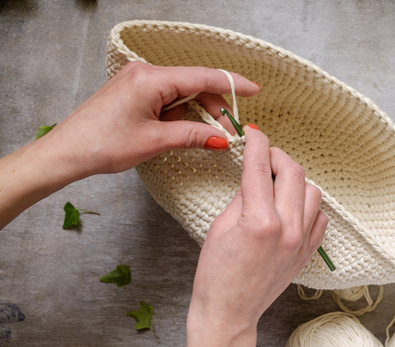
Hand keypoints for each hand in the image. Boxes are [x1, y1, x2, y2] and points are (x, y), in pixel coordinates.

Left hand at [38, 61, 259, 176]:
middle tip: (231, 131)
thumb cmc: (102, 144)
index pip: (202, 77)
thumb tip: (221, 139)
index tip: (254, 90)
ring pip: (182, 93)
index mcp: (151, 80)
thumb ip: (193, 136)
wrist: (67, 152)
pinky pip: (167, 99)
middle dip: (215, 107)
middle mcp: (145, 73)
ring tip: (211, 137)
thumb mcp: (156, 141)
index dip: (231, 84)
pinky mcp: (134, 93)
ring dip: (199, 113)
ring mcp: (138, 82)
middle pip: (194, 84)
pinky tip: (188, 131)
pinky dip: (181, 114)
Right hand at [187, 125, 328, 343]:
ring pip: (313, 192)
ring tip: (278, 184)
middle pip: (294, 172)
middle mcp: (288, 229)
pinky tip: (292, 208)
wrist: (230, 313)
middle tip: (265, 156)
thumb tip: (255, 173)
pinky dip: (309, 206)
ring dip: (296, 181)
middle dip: (278, 156)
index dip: (257, 143)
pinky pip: (320, 216)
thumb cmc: (216, 275)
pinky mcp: (309, 253)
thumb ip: (243, 196)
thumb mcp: (219, 227)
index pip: (261, 166)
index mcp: (260, 220)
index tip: (252, 133)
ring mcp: (302, 242)